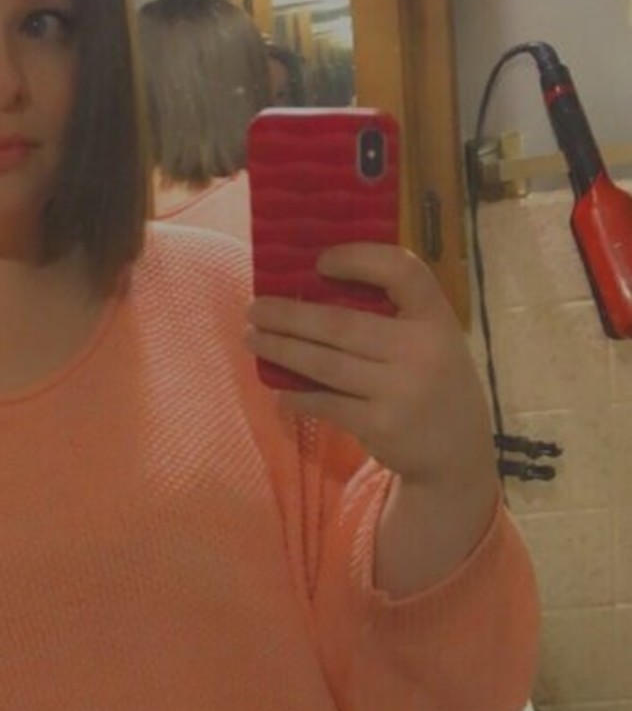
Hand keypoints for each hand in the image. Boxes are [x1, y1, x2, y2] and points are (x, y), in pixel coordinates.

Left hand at [245, 244, 497, 499]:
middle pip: (341, 324)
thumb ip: (395, 314)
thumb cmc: (434, 382)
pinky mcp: (380, 425)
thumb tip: (314, 288)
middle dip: (289, 315)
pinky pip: (326, 403)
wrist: (458, 451)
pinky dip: (297, 396)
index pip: (402, 270)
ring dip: (281, 350)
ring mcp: (399, 389)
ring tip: (252, 338)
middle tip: (254, 308)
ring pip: (325, 364)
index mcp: (436, 317)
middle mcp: (420, 349)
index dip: (360, 258)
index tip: (320, 261)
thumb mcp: (433, 339)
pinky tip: (278, 390)